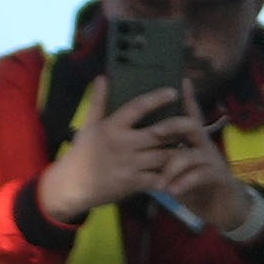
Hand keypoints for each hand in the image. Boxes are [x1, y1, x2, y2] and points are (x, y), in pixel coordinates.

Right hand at [34, 84, 209, 226]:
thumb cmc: (81, 154)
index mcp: (112, 127)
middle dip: (178, 127)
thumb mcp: (88, 125)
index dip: (157, 98)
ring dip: (179, 151)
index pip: (138, 107)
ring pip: (164, 155)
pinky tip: (180, 171)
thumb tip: (103, 77)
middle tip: (192, 123)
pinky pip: (158, 178)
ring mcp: (129, 165)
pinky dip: (170, 175)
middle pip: (160, 132)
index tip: (173, 92)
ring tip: (190, 145)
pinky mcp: (132, 183)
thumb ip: (99, 101)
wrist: (71, 186)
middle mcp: (123, 144)